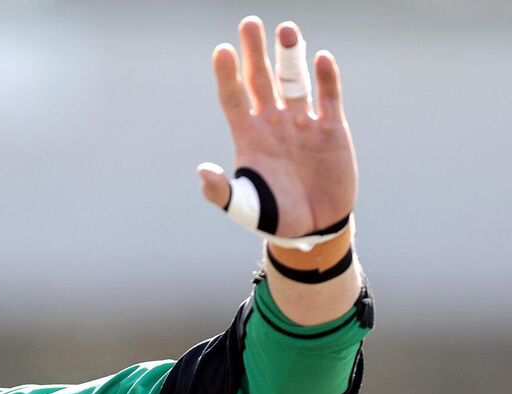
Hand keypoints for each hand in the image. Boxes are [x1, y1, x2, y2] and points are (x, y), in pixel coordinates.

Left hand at [197, 17, 356, 238]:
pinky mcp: (332, 128)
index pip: (233, 97)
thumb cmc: (273, 217)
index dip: (227, 75)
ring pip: (295, 80)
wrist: (314, 228)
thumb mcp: (243, 207)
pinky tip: (321, 57)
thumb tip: (203, 171)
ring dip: (290, 56)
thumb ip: (221, 191)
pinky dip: (326, 78)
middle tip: (248, 23)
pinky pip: (329, 96)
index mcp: (249, 136)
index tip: (221, 51)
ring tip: (286, 30)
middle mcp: (273, 122)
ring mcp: (302, 122)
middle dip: (255, 52)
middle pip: (261, 79)